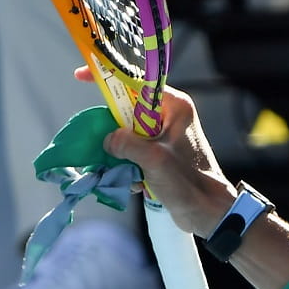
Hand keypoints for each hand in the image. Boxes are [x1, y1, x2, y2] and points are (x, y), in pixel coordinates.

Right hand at [77, 67, 236, 234]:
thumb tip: (107, 139)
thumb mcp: (154, 159)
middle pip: (127, 109)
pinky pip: (133, 151)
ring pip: (127, 132)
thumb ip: (127, 144)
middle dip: (111, 126)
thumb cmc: (189, 183)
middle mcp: (171, 116)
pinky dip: (127, 164)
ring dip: (118, 151)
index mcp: (175, 106)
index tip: (81, 77)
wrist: (208, 211)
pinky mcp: (161, 153)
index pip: (137, 81)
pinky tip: (135, 182)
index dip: (109, 77)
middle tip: (103, 143)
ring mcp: (165, 135)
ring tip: (123, 169)